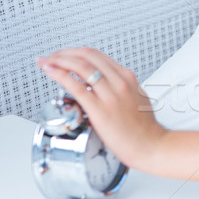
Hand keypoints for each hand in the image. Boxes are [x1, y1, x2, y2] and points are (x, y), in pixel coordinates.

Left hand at [37, 48, 166, 169]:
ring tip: (46, 63)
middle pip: (87, 56)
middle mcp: (119, 83)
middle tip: (51, 57)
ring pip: (81, 66)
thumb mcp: (137, 98)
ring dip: (58, 60)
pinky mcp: (100, 110)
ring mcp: (110, 95)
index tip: (63, 56)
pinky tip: (51, 72)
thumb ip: (122, 89)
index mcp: (127, 78)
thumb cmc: (144, 129)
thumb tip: (104, 85)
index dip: (75, 52)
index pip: (96, 56)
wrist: (151, 146)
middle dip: (64, 53)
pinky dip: (59, 75)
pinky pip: (76, 86)